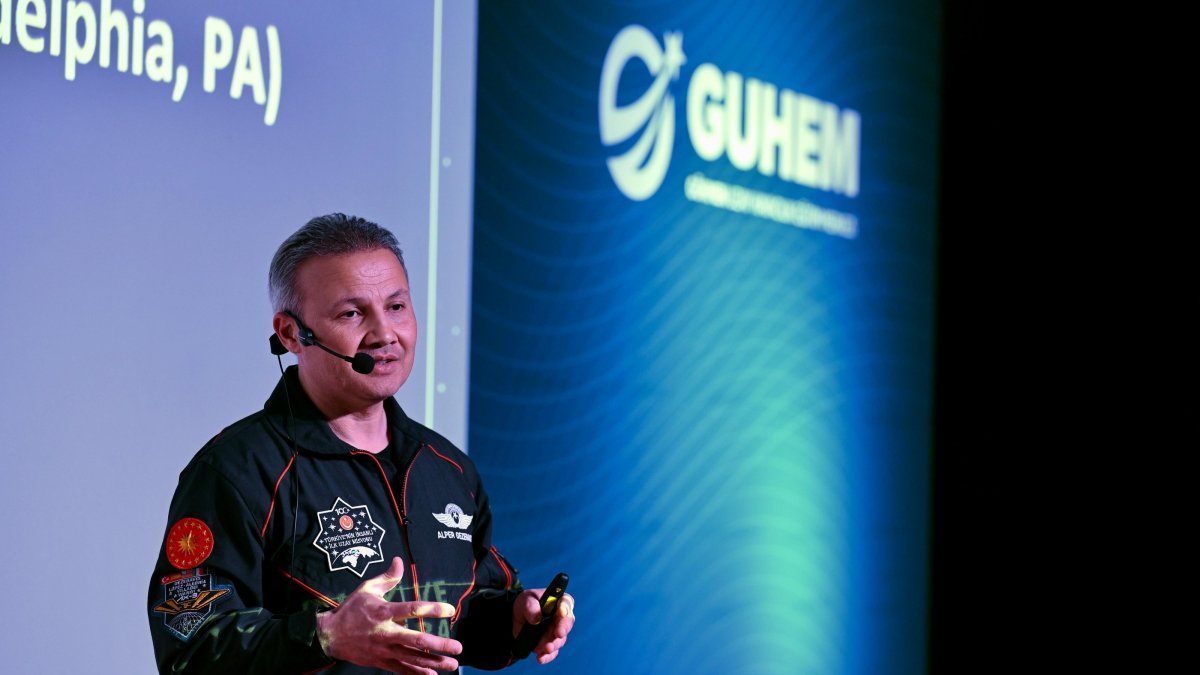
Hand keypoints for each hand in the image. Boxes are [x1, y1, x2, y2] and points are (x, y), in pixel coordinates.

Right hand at [316, 556, 461, 673]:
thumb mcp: (367, 589)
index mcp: (383, 612)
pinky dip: (417, 673)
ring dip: (434, 662)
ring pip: (412, 658)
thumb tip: (399, 560)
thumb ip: (387, 577)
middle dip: (439, 645)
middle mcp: (386, 633)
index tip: (449, 610)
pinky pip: (401, 669)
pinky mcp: (381, 662)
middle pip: (416, 640)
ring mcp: (384, 650)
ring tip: (452, 664)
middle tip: (458, 647)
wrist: (329, 636)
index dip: (432, 609)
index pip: (412, 610)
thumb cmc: (351, 610)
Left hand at [513, 588, 575, 664]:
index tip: (561, 612)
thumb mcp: (525, 600)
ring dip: (554, 645)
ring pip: (559, 640)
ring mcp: (556, 633)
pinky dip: (547, 657)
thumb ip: (531, 607)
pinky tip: (540, 658)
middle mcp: (561, 618)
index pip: (566, 603)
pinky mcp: (549, 644)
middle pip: (567, 623)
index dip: (565, 608)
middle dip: (563, 629)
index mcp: (559, 602)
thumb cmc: (526, 604)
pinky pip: (552, 653)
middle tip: (558, 634)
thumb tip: (536, 618)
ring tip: (546, 648)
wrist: (517, 618)